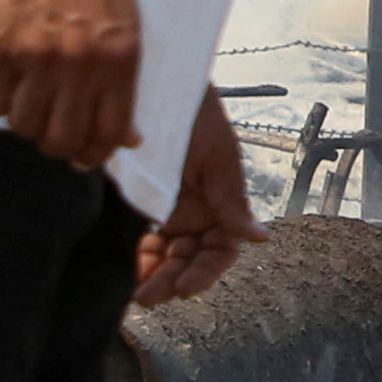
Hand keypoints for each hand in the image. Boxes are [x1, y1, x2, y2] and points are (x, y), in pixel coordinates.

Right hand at [0, 0, 144, 166]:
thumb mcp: (129, 35)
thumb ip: (126, 89)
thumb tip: (128, 141)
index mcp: (119, 64)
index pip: (106, 135)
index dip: (93, 155)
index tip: (84, 156)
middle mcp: (79, 65)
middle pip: (62, 140)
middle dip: (58, 145)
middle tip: (53, 131)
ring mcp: (36, 57)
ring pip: (24, 126)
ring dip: (27, 123)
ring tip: (32, 101)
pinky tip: (8, 84)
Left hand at [131, 89, 262, 307]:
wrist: (154, 82)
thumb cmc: (194, 112)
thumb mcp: (218, 155)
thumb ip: (233, 200)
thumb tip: (261, 238)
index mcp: (220, 204)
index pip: (219, 251)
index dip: (205, 273)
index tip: (185, 290)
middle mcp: (195, 213)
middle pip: (187, 260)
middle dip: (171, 281)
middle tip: (149, 298)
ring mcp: (164, 210)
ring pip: (161, 256)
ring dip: (151, 277)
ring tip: (134, 294)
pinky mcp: (134, 204)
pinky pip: (134, 240)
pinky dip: (131, 258)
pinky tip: (120, 270)